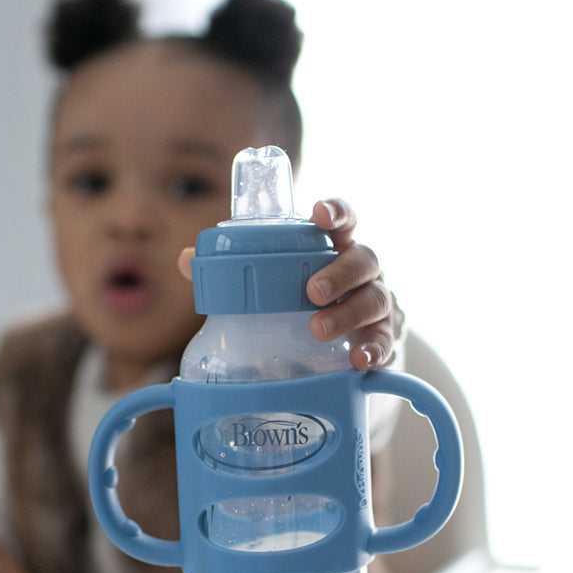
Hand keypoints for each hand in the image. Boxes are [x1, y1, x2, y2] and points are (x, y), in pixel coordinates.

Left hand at [176, 198, 401, 369]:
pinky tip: (359, 360)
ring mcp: (377, 304)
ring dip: (348, 313)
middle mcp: (362, 273)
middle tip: (310, 292)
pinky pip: (385, 342)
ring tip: (318, 329)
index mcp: (335, 250)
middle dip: (339, 274)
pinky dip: (374, 349)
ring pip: (375, 300)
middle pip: (364, 260)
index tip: (320, 214)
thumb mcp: (276, 286)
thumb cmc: (302, 306)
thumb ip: (233, 272)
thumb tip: (187, 259)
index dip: (336, 212)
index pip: (344, 221)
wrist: (340, 354)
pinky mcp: (384, 339)